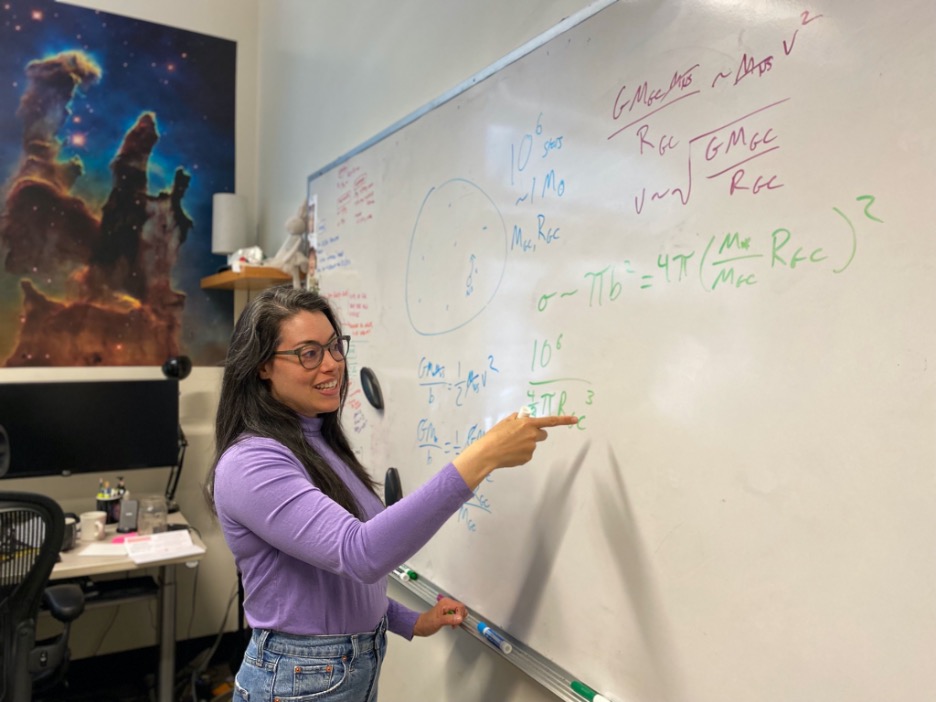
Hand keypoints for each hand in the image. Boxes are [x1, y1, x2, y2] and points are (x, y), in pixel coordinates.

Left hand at [413, 596, 467, 636]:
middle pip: (461, 608)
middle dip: (460, 617)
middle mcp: (447, 603)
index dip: (460, 615)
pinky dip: (456, 619)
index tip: (456, 623)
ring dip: (459, 619)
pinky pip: (456, 614)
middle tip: (455, 624)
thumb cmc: (427, 623)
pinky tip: (452, 624)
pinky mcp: (447, 611)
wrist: (421, 626)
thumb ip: (449, 619)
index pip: (460, 606)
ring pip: (460, 611)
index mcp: (445, 603)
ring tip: (453, 625)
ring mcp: (447, 607)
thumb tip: (459, 618)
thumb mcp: (438, 622)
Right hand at [452, 411, 577, 488]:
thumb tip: (521, 418)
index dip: (564, 420)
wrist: (488, 452)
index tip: (576, 419)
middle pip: (542, 434)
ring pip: (532, 445)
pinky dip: (521, 453)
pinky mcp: (528, 458)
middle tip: (522, 436)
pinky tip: (510, 453)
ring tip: (510, 446)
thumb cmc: (495, 436)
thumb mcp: (505, 422)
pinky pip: (527, 454)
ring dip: (525, 444)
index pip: (550, 421)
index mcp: (528, 424)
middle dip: (535, 434)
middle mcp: (532, 435)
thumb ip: (516, 419)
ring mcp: (531, 448)